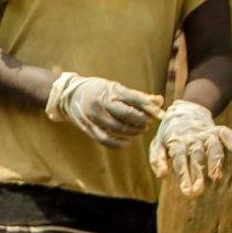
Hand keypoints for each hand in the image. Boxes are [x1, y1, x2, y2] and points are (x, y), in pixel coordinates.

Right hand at [46, 72, 162, 146]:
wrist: (69, 96)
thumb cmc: (98, 91)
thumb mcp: (116, 89)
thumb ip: (138, 96)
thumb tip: (160, 101)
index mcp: (111, 90)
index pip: (135, 99)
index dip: (150, 108)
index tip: (162, 114)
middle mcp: (102, 103)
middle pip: (127, 115)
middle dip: (141, 121)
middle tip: (148, 122)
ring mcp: (94, 116)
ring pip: (118, 128)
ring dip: (133, 132)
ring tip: (140, 130)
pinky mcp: (88, 127)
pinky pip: (105, 139)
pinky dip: (118, 143)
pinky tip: (127, 142)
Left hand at [149, 99, 231, 196]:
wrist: (184, 112)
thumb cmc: (169, 135)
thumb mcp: (157, 145)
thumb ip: (157, 160)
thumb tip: (162, 176)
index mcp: (176, 143)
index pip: (180, 161)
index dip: (183, 176)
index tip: (187, 191)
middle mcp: (192, 139)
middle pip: (196, 157)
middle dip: (197, 174)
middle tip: (198, 192)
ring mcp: (206, 134)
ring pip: (213, 146)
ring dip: (215, 161)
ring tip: (217, 177)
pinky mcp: (216, 130)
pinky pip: (225, 133)